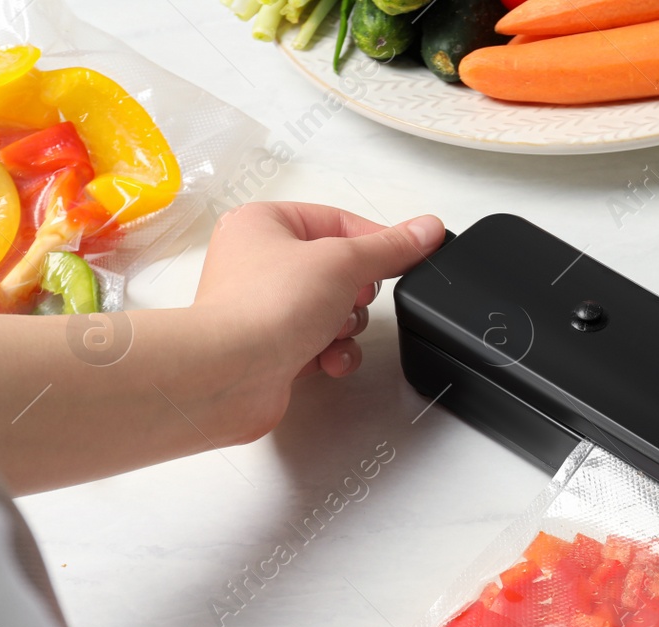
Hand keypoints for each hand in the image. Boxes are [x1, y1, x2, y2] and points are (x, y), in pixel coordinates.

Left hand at [188, 201, 444, 442]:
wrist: (232, 373)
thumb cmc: (264, 308)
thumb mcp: (344, 263)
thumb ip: (390, 247)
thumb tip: (426, 229)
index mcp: (262, 223)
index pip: (337, 221)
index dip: (376, 241)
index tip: (407, 256)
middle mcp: (256, 262)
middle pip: (337, 269)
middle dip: (354, 294)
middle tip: (347, 298)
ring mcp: (263, 307)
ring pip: (332, 310)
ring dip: (344, 326)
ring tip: (328, 332)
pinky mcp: (271, 347)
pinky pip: (320, 343)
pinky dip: (331, 353)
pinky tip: (325, 358)